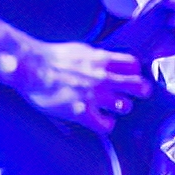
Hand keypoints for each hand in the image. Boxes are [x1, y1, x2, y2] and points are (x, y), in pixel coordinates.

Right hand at [13, 40, 151, 134]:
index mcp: (102, 60)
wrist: (33, 69)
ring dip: (122, 107)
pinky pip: (105, 124)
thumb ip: (97, 57)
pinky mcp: (83, 112)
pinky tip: (103, 122)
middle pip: (136, 85)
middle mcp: (103, 78)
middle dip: (141, 90)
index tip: (134, 74)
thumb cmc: (52, 58)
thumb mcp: (80, 50)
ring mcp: (95, 96)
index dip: (135, 70)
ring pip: (124, 106)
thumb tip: (106, 60)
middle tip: (141, 93)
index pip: (132, 64)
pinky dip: (106, 124)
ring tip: (117, 107)